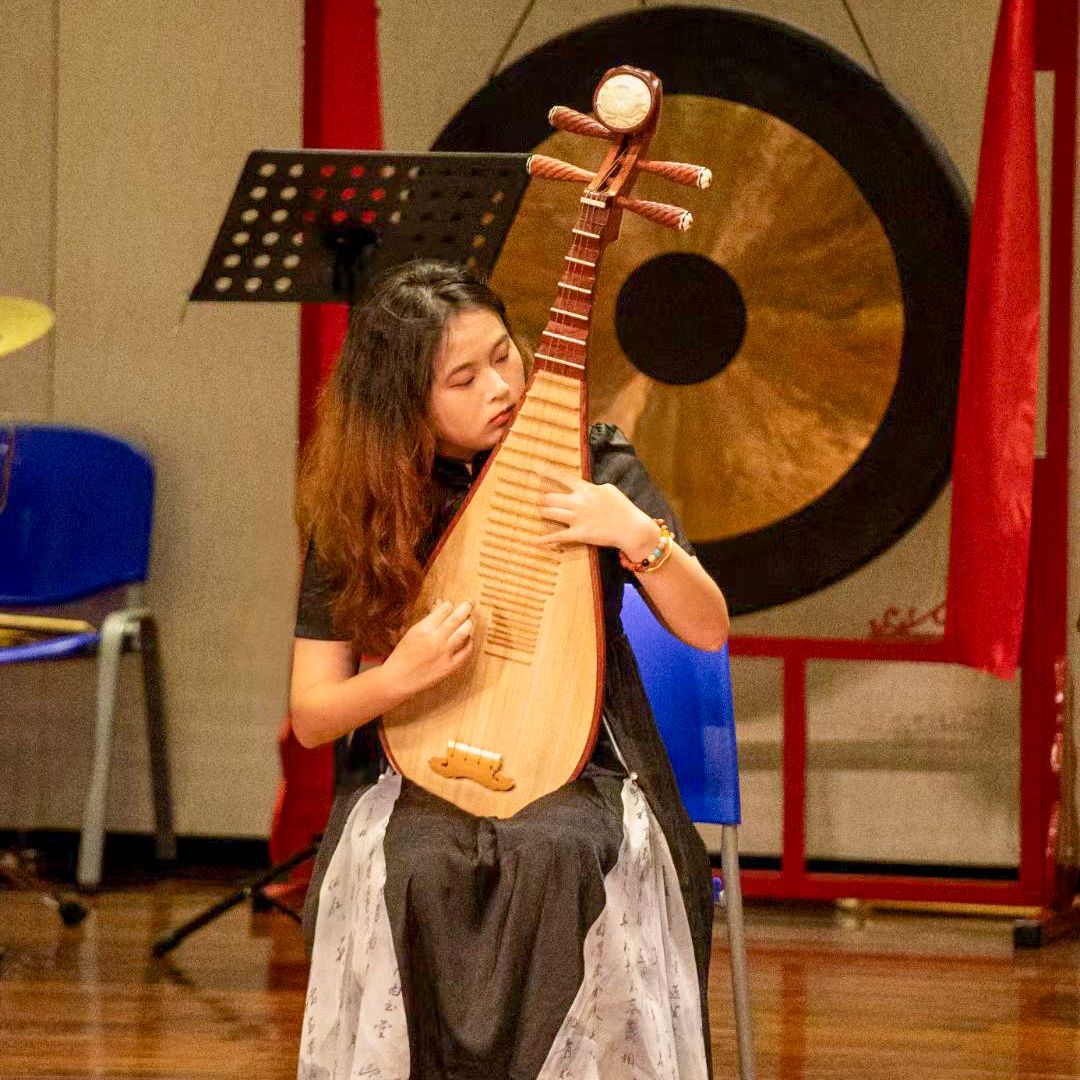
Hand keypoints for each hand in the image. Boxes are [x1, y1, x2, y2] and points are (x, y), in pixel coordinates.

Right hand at [383, 599, 474, 694]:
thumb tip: (440, 604)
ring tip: (469, 620)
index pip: (445, 608)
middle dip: (466, 607)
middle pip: (457, 617)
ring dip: (469, 623)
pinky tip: (467, 638)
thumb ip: (428, 618)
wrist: (398, 679)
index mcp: (424, 629)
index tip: (451, 605)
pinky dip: (469, 642)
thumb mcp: (412, 632)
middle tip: (469, 603)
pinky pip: (466, 651)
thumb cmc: (403, 654)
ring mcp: (444, 654)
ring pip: (465, 632)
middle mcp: (435, 640)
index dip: (450, 604)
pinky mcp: (450, 667)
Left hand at [533, 472, 658, 554]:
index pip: (563, 477)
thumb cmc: (623, 508)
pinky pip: (557, 536)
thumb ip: (593, 488)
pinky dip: (545, 540)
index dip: (547, 472)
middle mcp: (578, 502)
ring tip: (539, 512)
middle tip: (538, 499)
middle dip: (542, 498)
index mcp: (586, 489)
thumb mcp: (609, 490)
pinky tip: (535, 541)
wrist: (631, 528)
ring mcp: (577, 518)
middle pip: (551, 497)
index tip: (535, 468)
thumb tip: (584, 488)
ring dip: (542, 512)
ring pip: (550, 513)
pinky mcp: (578, 534)